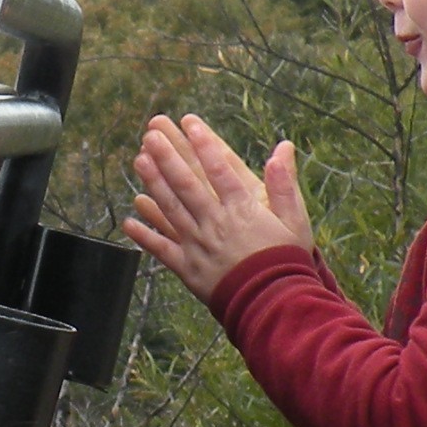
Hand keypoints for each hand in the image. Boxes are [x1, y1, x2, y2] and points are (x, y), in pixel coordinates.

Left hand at [124, 114, 313, 299]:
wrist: (272, 304)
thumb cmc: (287, 261)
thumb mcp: (295, 221)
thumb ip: (284, 184)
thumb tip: (283, 148)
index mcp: (241, 209)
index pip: (219, 168)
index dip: (203, 143)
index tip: (190, 122)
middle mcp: (215, 223)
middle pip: (186, 183)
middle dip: (168, 156)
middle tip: (151, 133)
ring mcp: (197, 245)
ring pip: (170, 209)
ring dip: (153, 183)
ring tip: (139, 161)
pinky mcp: (187, 268)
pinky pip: (162, 248)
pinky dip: (145, 234)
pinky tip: (130, 219)